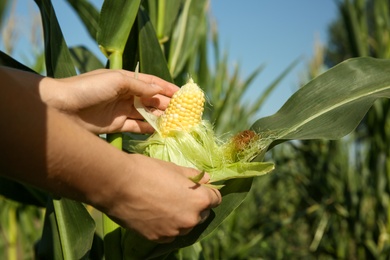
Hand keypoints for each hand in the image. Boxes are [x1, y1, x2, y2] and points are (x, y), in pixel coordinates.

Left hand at [41, 69, 178, 133]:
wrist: (61, 108)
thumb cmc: (88, 88)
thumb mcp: (116, 80)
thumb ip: (139, 86)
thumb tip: (159, 90)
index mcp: (125, 80)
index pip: (151, 83)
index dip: (167, 88)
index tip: (183, 94)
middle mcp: (124, 94)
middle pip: (150, 99)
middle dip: (166, 104)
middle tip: (183, 111)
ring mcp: (120, 110)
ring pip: (145, 114)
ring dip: (159, 117)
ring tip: (175, 122)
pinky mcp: (115, 125)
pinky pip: (136, 126)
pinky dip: (148, 128)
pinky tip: (160, 130)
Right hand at [102, 154, 221, 242]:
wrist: (117, 184)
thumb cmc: (147, 171)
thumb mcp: (174, 168)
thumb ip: (193, 176)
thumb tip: (206, 179)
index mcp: (199, 200)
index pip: (216, 198)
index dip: (207, 191)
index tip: (199, 188)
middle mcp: (191, 219)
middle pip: (202, 213)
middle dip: (195, 205)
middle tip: (178, 194)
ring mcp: (174, 231)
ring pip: (185, 225)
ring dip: (180, 217)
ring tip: (163, 204)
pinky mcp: (158, 238)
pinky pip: (169, 232)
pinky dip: (166, 225)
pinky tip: (154, 213)